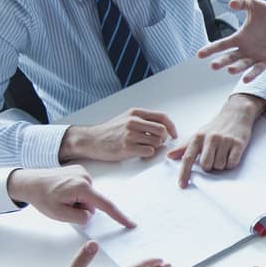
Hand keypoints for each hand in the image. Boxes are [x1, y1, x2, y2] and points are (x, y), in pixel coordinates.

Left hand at [8, 166, 132, 227]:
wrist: (29, 181)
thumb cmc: (41, 197)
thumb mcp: (59, 214)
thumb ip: (79, 218)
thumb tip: (90, 215)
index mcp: (81, 188)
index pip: (105, 205)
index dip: (119, 216)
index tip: (130, 223)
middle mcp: (85, 177)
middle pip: (94, 202)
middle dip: (82, 208)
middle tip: (63, 206)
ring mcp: (82, 172)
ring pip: (89, 197)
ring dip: (78, 201)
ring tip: (61, 197)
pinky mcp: (79, 170)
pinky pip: (84, 189)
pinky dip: (76, 194)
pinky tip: (62, 191)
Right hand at [59, 108, 178, 162]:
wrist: (91, 140)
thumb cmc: (110, 131)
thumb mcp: (126, 118)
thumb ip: (143, 120)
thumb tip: (164, 126)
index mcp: (135, 113)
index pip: (162, 117)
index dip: (172, 127)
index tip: (173, 135)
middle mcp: (133, 122)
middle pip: (162, 131)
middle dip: (163, 139)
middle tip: (156, 143)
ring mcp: (130, 135)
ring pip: (157, 142)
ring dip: (154, 147)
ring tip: (144, 147)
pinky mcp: (127, 148)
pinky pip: (149, 152)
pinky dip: (147, 153)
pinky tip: (139, 152)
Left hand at [168, 94, 265, 184]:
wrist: (236, 115)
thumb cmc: (215, 128)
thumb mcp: (198, 135)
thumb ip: (184, 147)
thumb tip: (169, 156)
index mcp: (198, 137)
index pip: (188, 158)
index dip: (184, 173)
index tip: (182, 185)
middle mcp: (210, 138)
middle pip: (206, 165)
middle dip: (209, 166)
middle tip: (213, 157)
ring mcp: (225, 140)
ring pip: (220, 165)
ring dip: (221, 164)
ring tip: (223, 153)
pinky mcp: (238, 143)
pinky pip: (232, 163)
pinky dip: (231, 163)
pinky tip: (231, 154)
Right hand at [197, 0, 265, 82]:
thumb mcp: (254, 4)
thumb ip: (242, 2)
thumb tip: (231, 4)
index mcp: (239, 38)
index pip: (222, 44)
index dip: (211, 49)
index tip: (199, 54)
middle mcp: (245, 49)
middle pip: (230, 57)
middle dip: (221, 61)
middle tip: (213, 65)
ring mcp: (256, 56)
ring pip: (243, 64)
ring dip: (236, 68)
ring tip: (229, 70)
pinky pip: (258, 68)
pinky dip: (252, 73)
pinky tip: (246, 78)